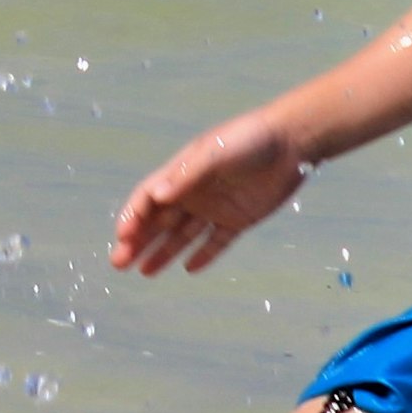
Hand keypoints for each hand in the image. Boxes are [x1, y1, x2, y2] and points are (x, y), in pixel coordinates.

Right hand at [113, 109, 308, 276]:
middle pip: (159, 221)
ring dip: (163, 253)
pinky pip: (216, 242)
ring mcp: (215, 207)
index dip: (133, 216)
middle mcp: (193, 192)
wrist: (292, 143)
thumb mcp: (216, 152)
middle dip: (138, 241)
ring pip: (182, 235)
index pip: (148, 198)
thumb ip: (187, 174)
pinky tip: (188, 269)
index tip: (123, 236)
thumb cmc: (249, 140)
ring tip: (145, 272)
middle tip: (119, 264)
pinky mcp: (238, 219)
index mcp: (182, 172)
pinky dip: (203, 255)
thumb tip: (156, 196)